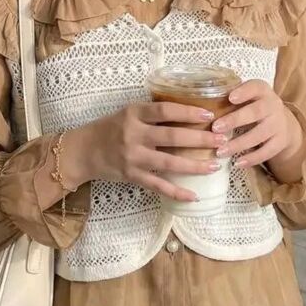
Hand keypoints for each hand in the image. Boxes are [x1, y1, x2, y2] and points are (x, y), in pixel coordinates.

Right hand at [63, 103, 227, 203]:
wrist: (83, 150)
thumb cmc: (109, 128)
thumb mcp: (128, 113)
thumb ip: (152, 113)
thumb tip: (188, 112)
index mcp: (134, 113)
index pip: (165, 110)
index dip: (188, 112)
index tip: (209, 116)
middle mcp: (134, 134)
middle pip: (172, 137)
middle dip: (200, 139)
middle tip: (222, 140)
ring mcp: (133, 157)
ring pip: (169, 162)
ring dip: (195, 165)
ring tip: (215, 165)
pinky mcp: (131, 175)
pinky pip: (158, 185)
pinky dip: (176, 192)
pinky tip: (194, 196)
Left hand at [212, 80, 305, 176]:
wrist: (282, 123)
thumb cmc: (254, 107)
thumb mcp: (248, 97)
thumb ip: (230, 97)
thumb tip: (200, 103)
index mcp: (262, 90)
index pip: (255, 87)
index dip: (244, 92)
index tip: (230, 98)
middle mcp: (273, 106)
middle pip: (256, 112)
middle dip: (235, 120)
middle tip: (215, 128)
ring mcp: (278, 124)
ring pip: (259, 135)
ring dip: (239, 144)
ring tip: (220, 152)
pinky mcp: (280, 142)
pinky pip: (267, 152)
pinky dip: (252, 159)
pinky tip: (237, 163)